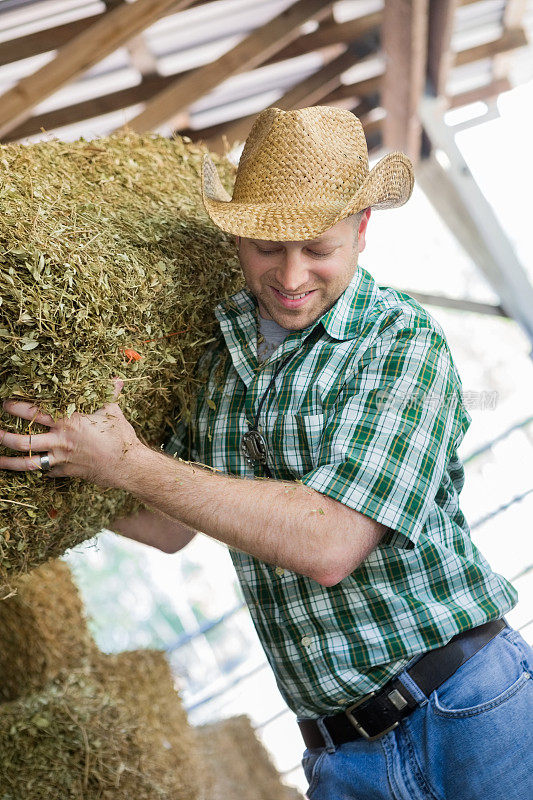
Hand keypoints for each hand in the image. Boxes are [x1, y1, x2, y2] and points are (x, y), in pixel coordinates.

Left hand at [0, 378, 142, 487]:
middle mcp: (61, 441)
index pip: (35, 413)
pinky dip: (40, 470)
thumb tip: (116, 378)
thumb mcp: (113, 411)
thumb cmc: (121, 437)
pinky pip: (47, 472)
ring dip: (9, 462)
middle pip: (24, 441)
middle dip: (3, 437)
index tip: (5, 403)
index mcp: (68, 422)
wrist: (129, 466)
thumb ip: (109, 394)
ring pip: (29, 463)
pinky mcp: (67, 472)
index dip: (16, 407)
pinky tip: (33, 468)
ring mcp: (62, 459)